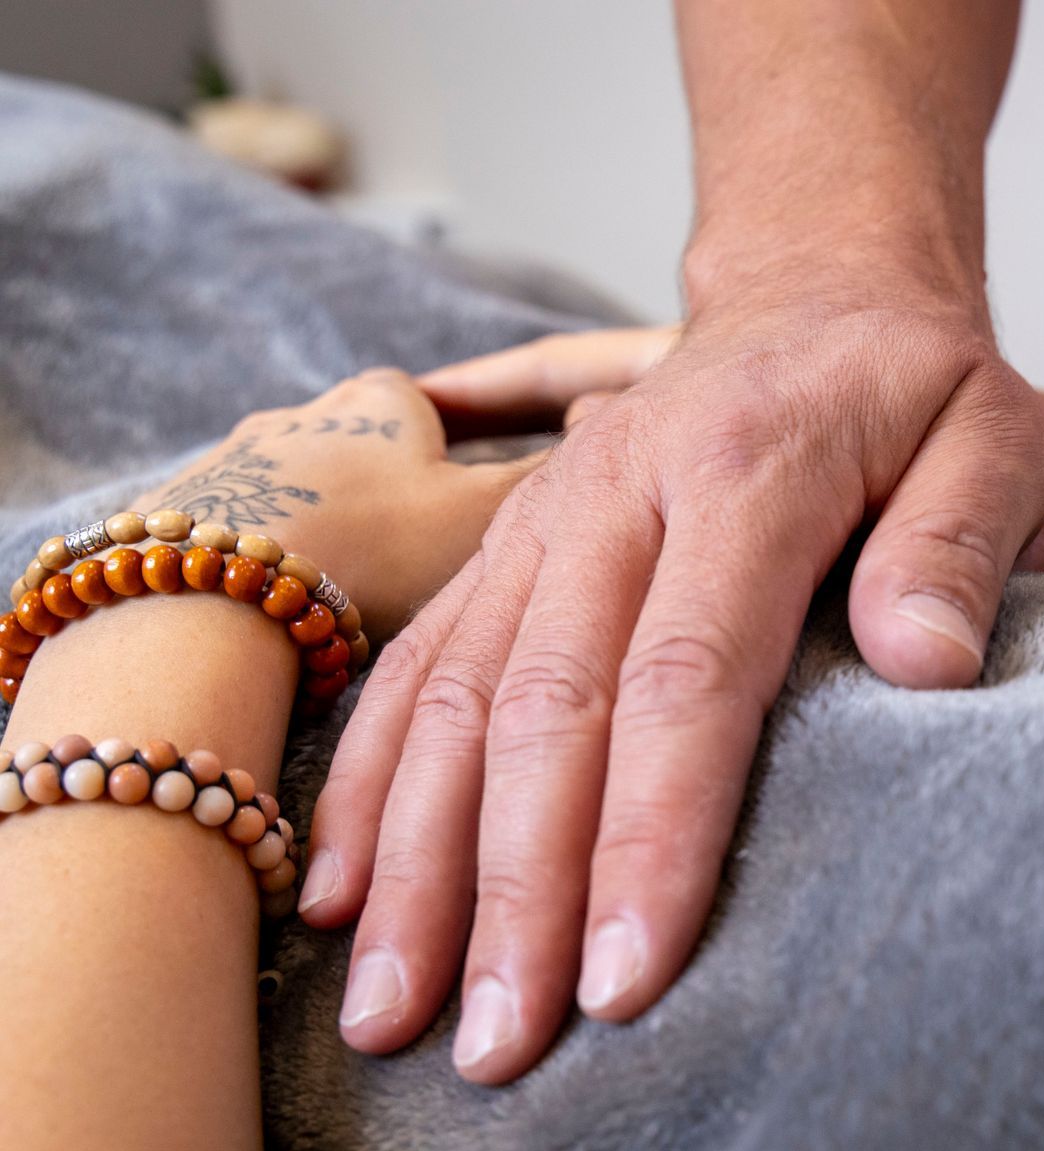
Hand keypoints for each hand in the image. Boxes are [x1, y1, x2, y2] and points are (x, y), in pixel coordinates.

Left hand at [135, 369, 538, 635]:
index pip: (439, 406)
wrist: (220, 592)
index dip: (468, 451)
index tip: (477, 500)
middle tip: (421, 561)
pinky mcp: (181, 509)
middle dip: (395, 496)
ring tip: (353, 594)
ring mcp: (235, 458)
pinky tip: (284, 605)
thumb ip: (550, 480)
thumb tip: (608, 438)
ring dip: (332, 530)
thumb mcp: (490, 514)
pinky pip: (244, 531)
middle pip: (367, 448)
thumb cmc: (373, 547)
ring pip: (304, 491)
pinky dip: (273, 560)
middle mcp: (304, 409)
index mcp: (382, 397)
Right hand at [306, 298, 1043, 1083]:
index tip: (628, 979)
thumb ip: (959, 541)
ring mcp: (546, 519)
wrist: (814, 295)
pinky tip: (335, 893)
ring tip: (390, 1015)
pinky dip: (367, 781)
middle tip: (501, 1048)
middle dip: (517, 891)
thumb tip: (926, 667)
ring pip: (456, 700)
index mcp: (746, 473)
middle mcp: (618, 495)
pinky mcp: (509, 543)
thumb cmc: (919, 387)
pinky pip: (417, 663)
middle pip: (548, 712)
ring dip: (418, 862)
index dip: (651, 834)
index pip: (688, 677)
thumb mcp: (996, 433)